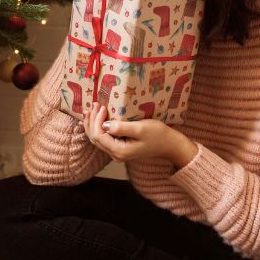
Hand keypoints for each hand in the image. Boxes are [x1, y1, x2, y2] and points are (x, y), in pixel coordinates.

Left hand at [80, 105, 197, 166]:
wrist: (169, 144)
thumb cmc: (157, 135)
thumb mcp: (140, 129)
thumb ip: (121, 128)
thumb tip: (104, 125)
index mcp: (119, 151)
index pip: (99, 135)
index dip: (96, 120)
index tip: (102, 106)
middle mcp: (115, 154)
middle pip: (95, 138)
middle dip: (91, 121)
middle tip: (94, 104)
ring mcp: (117, 152)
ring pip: (97, 139)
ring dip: (92, 124)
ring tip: (90, 110)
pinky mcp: (120, 148)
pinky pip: (103, 138)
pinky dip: (97, 127)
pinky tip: (95, 119)